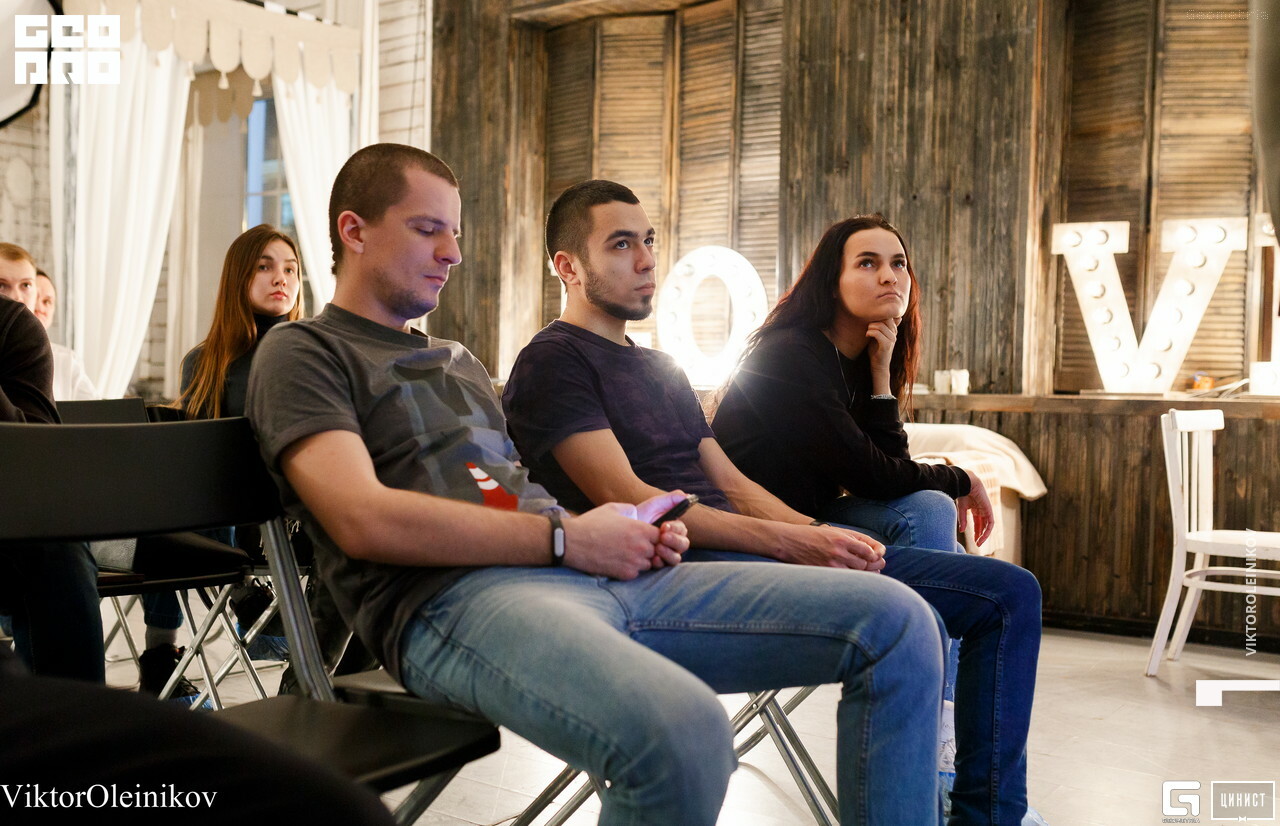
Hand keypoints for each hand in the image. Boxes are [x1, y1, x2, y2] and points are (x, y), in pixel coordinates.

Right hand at [563, 492, 689, 578]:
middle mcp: (641, 546)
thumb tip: (637, 512)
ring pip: (647, 563)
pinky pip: (636, 573)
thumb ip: (630, 510)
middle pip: (657, 550)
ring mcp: (634, 562)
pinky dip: (629, 569)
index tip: (643, 536)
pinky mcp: (626, 574)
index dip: (654, 536)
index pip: (662, 536)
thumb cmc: (591, 524)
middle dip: (648, 548)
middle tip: (631, 545)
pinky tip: (616, 562)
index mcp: (641, 529)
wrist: (572, 543)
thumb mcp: (612, 509)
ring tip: (623, 553)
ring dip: (640, 560)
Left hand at [635, 490, 689, 568]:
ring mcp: (666, 553)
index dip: (675, 528)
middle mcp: (673, 542)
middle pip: (683, 545)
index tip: (664, 526)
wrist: (623, 528)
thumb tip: (687, 496)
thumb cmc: (641, 515)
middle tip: (662, 537)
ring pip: (676, 557)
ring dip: (669, 553)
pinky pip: (665, 566)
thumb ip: (671, 499)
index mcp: (674, 528)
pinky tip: (654, 558)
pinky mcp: (658, 562)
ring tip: (657, 548)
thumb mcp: (654, 504)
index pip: (682, 530)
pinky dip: (661, 562)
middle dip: (674, 541)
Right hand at [777, 523, 885, 571]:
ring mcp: (831, 564)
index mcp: (842, 539)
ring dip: (862, 574)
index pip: (868, 551)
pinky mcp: (824, 573)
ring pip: (855, 574)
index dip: (874, 555)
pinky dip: (851, 580)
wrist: (789, 542)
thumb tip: (873, 550)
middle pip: (864, 564)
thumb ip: (853, 538)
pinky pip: (844, 580)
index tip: (874, 556)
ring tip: (865, 572)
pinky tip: (852, 578)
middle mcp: (838, 552)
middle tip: (877, 566)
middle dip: (872, 566)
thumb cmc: (812, 535)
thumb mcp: (834, 531)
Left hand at [866, 317, 900, 383]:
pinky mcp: (887, 345)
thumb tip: (881, 318)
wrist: (878, 365)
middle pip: (885, 319)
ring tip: (867, 332)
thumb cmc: (876, 350)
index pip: (888, 316)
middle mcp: (894, 334)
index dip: (878, 316)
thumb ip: (880, 326)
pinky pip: (877, 333)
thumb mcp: (878, 335)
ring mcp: (892, 339)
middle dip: (874, 321)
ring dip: (870, 327)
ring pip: (880, 326)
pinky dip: (870, 333)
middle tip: (868, 327)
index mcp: (893, 330)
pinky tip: (867, 335)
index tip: (870, 322)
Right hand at [956, 470, 994, 545]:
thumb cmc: (963, 493)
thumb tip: (961, 531)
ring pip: (987, 525)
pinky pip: (990, 522)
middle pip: (983, 526)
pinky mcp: (989, 509)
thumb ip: (963, 520)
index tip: (974, 541)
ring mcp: (986, 510)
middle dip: (980, 535)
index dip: (976, 532)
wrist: (967, 483)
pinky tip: (983, 535)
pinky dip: (988, 529)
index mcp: (975, 509)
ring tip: (980, 542)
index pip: (977, 523)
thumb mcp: (962, 509)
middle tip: (978, 544)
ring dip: (984, 534)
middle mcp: (981, 510)